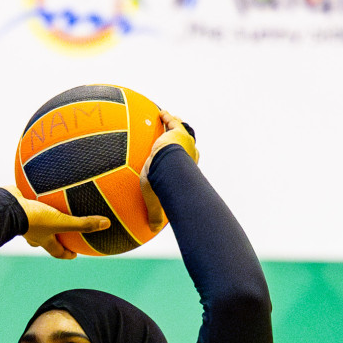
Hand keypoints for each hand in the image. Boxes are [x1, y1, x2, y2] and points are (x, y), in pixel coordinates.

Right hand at [2, 189, 109, 259]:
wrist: (7, 207)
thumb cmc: (33, 218)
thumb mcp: (61, 222)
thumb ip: (83, 224)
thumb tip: (106, 224)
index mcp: (43, 239)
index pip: (57, 251)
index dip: (67, 254)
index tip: (74, 254)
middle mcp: (33, 231)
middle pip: (45, 238)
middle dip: (54, 237)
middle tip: (64, 233)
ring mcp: (25, 218)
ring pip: (37, 220)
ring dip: (44, 216)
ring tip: (53, 208)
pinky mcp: (19, 204)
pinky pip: (30, 201)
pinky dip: (36, 197)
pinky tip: (44, 185)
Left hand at [140, 110, 199, 231]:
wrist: (168, 167)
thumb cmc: (164, 184)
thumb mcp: (155, 198)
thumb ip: (154, 212)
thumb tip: (152, 230)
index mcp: (188, 168)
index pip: (189, 162)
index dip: (187, 160)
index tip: (183, 160)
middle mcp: (190, 154)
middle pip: (189, 146)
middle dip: (185, 142)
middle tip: (179, 139)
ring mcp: (184, 141)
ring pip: (182, 131)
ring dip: (177, 126)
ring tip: (172, 120)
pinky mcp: (175, 131)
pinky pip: (171, 121)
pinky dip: (166, 117)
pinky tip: (160, 112)